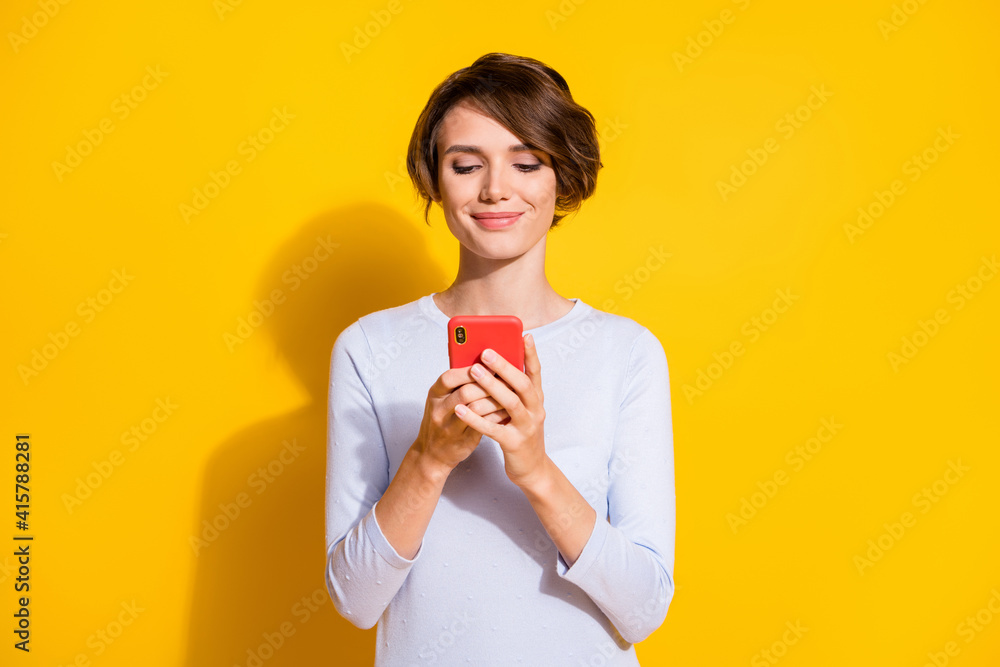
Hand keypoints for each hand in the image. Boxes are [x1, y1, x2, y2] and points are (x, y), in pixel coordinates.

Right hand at [411, 365, 511, 473]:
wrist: (431, 453)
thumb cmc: (442, 419)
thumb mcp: (442, 399)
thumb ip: (459, 384)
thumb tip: (487, 365)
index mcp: (434, 395)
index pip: (449, 377)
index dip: (469, 370)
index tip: (488, 363)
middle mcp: (440, 410)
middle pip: (465, 392)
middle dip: (488, 384)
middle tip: (506, 378)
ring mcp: (451, 427)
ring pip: (476, 409)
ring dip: (496, 399)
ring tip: (511, 392)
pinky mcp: (464, 441)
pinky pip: (484, 425)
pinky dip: (497, 415)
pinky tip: (508, 409)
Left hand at [453, 333, 548, 488]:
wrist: (532, 469)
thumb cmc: (521, 433)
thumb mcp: (521, 410)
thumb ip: (511, 390)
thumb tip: (492, 365)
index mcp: (536, 400)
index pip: (536, 373)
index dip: (531, 354)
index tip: (524, 335)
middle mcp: (535, 411)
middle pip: (522, 384)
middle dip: (504, 367)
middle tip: (486, 352)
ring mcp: (526, 427)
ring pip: (509, 403)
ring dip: (491, 386)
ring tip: (474, 371)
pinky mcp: (514, 443)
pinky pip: (493, 428)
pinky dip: (476, 418)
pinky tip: (460, 409)